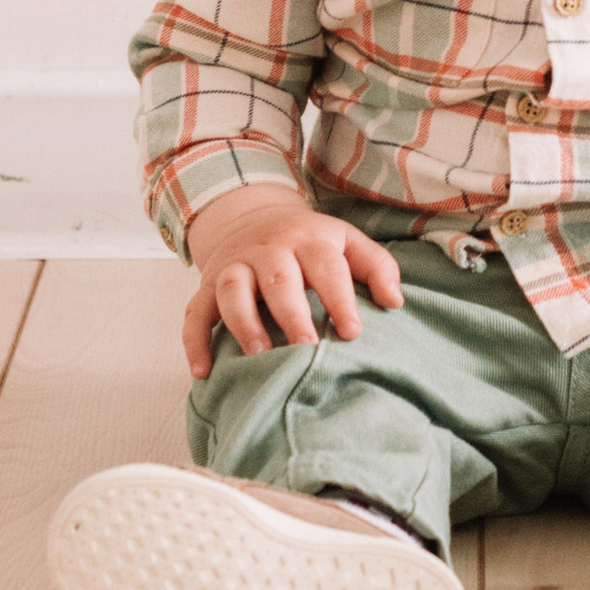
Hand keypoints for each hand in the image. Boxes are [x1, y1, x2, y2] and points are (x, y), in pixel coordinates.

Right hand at [181, 192, 404, 379]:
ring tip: (259, 355)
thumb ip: (376, 266)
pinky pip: (194, 313)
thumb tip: (394, 302)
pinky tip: (204, 372)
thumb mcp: (345, 241)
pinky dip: (195, 342)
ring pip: (233, 290)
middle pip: (278, 278)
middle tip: (306, 348)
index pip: (326, 267)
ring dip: (244, 323)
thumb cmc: (309, 242)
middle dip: (292, 314)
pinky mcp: (206, 287)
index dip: (340, 298)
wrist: (251, 218)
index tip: (353, 332)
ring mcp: (234, 267)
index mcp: (308, 240)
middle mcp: (268, 250)